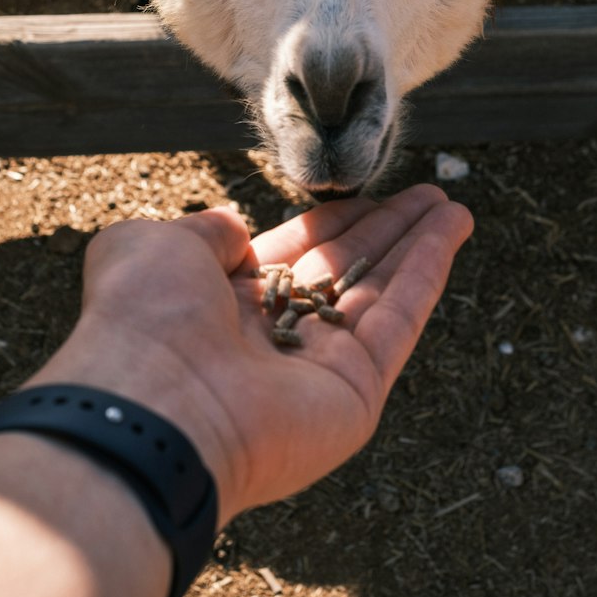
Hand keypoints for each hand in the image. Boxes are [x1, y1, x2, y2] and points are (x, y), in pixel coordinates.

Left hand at [35, 184, 471, 524]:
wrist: (153, 406)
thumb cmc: (143, 320)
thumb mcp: (152, 246)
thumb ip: (202, 231)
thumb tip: (235, 228)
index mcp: (220, 305)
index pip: (290, 253)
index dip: (331, 221)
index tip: (366, 191)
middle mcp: (271, 339)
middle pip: (343, 271)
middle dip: (385, 231)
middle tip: (427, 194)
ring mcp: (316, 369)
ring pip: (379, 293)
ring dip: (418, 246)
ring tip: (453, 207)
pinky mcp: (355, 392)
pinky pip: (397, 320)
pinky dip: (427, 272)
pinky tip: (450, 231)